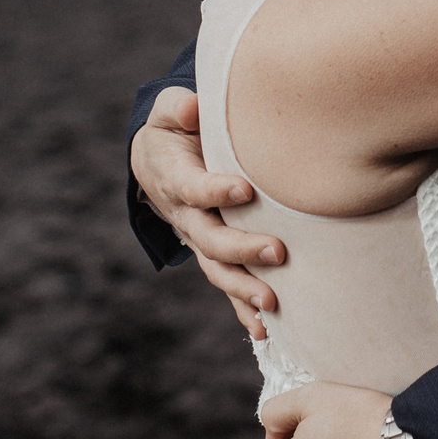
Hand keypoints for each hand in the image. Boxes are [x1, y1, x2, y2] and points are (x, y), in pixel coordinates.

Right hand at [130, 88, 286, 339]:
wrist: (159, 161)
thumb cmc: (175, 128)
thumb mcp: (170, 111)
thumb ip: (179, 108)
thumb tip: (193, 109)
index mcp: (174, 178)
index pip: (192, 188)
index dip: (214, 191)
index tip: (244, 190)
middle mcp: (186, 216)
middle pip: (210, 239)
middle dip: (242, 248)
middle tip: (278, 251)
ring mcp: (200, 239)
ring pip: (218, 269)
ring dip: (244, 288)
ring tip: (273, 303)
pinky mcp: (215, 254)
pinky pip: (227, 285)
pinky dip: (242, 310)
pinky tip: (265, 330)